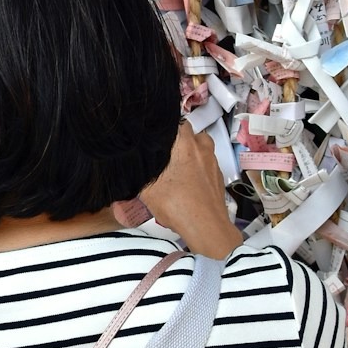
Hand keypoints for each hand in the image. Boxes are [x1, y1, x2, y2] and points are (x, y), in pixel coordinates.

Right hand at [138, 125, 241, 258]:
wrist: (207, 227)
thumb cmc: (178, 205)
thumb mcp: (147, 189)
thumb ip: (138, 172)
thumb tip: (129, 164)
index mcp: (184, 142)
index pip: (173, 120)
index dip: (161, 126)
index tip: (152, 135)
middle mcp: (201, 146)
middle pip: (186, 132)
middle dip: (175, 140)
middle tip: (162, 153)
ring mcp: (212, 161)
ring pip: (198, 148)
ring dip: (187, 153)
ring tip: (174, 168)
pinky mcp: (218, 175)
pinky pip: (205, 163)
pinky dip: (197, 167)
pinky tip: (186, 182)